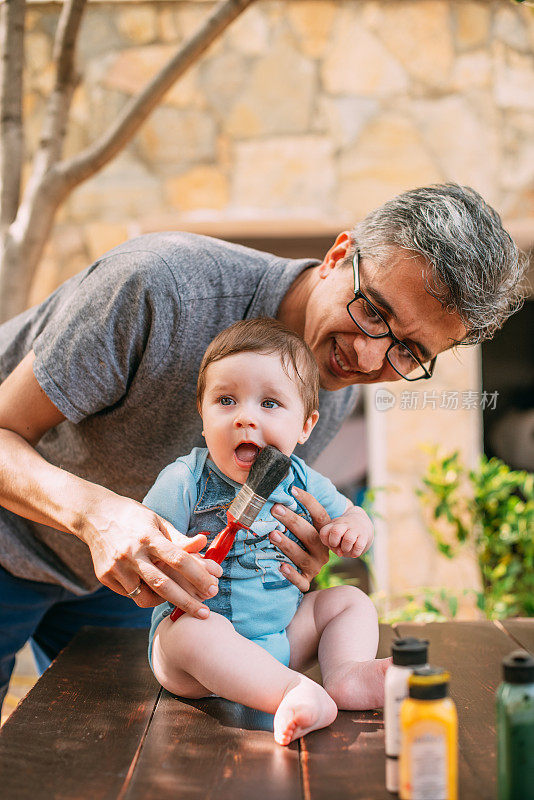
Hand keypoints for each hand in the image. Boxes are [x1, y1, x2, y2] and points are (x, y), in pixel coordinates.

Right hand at [77, 493, 222, 616]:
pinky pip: (131, 594)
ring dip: (165, 602)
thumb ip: (179, 538)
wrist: (94, 515)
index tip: (213, 588)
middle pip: (164, 585)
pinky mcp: (105, 577)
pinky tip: (152, 588)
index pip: (178, 559)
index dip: (198, 576)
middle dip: (187, 602)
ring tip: (179, 600)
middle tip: (205, 614)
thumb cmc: (133, 517)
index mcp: (148, 537)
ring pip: (145, 596)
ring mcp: (116, 567)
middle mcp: (132, 554)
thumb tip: (204, 543)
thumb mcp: (157, 521)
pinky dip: (145, 594)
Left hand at [269, 486, 330, 591]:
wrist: (309, 573)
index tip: (292, 490)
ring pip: (302, 557)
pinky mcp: (306, 581)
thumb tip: (282, 489)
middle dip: (292, 521)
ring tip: (272, 535)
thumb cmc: (301, 544)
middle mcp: (322, 550)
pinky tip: (281, 567)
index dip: (308, 501)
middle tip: (276, 509)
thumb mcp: (304, 529)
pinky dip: (291, 575)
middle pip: (310, 535)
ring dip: (287, 545)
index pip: (320, 515)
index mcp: (324, 534)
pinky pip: (301, 581)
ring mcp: (315, 566)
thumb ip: (296, 514)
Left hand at [319, 505, 373, 557]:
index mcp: (333, 524)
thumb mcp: (335, 538)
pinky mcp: (364, 535)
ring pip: (348, 539)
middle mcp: (344, 524)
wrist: (362, 523)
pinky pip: (359, 546)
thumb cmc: (343, 535)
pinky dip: (355, 553)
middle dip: (334, 543)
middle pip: (335, 531)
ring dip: (345, 548)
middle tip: (337, 546)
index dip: (326, 541)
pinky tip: (354, 552)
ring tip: (346, 549)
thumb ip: (333, 546)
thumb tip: (340, 553)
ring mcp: (355, 529)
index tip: (330, 543)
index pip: (324, 532)